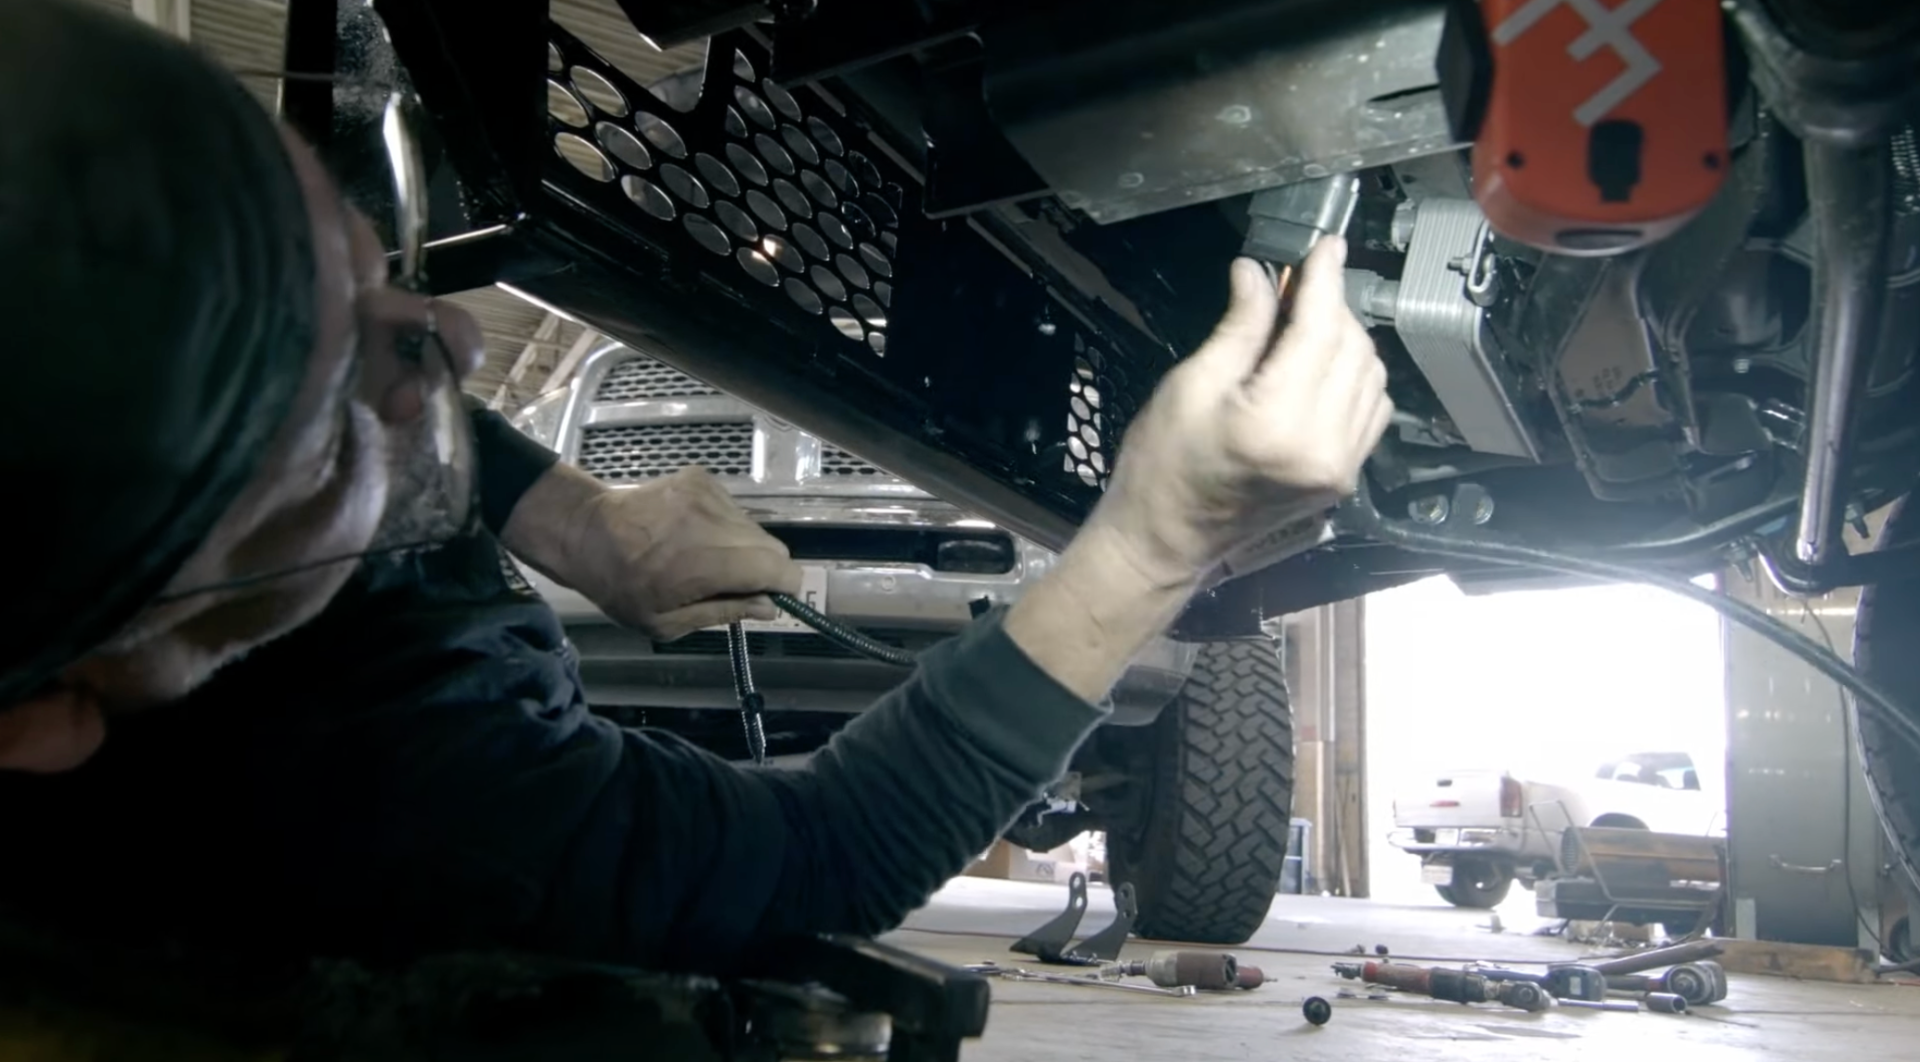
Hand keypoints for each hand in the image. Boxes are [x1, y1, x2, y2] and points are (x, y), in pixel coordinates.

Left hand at [512, 465, 803, 640]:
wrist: (584, 531)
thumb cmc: (621, 585)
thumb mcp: (667, 622)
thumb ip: (725, 612)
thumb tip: (769, 607)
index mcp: (708, 562)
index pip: (778, 567)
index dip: (785, 585)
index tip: (773, 597)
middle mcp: (715, 521)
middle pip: (772, 546)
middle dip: (763, 568)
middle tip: (733, 584)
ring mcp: (709, 494)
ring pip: (754, 526)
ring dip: (743, 546)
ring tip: (707, 558)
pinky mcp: (701, 478)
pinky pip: (734, 508)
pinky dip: (725, 524)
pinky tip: (695, 535)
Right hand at [1089, 237, 1391, 586]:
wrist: (1165, 540)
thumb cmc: (1162, 464)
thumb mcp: (1190, 385)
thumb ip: (1240, 327)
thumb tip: (1260, 273)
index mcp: (1277, 422)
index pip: (1320, 329)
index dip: (1325, 279)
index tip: (1326, 244)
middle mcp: (1323, 446)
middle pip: (1353, 349)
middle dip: (1331, 308)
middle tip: (1296, 286)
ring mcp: (1340, 467)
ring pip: (1371, 377)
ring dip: (1346, 341)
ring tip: (1304, 327)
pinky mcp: (1343, 478)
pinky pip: (1371, 411)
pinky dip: (1355, 378)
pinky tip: (1321, 368)